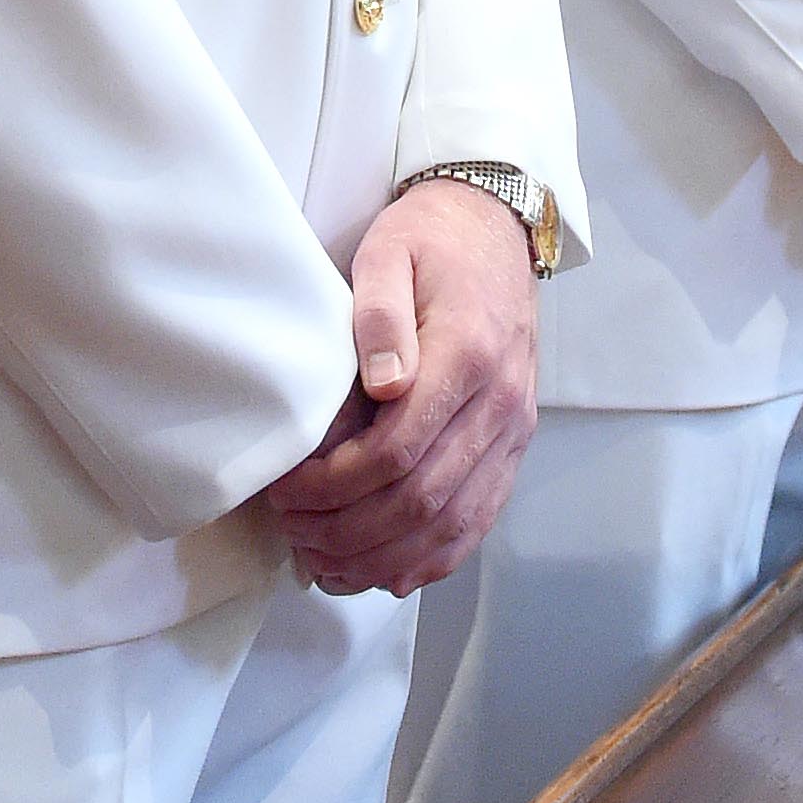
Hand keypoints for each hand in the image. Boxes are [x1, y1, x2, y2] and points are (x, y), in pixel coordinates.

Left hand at [261, 182, 538, 596]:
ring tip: (325, 563)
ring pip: (451, 524)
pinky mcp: (514, 445)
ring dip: (384, 557)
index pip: (398, 449)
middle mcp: (500, 403)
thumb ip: (380, 316)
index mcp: (467, 355)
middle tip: (293, 531)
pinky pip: (478, 521)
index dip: (336, 485)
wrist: (495, 229)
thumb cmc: (431, 242)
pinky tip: (385, 573)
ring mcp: (514, 430)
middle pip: (421, 499)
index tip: (287, 491)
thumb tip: (382, 384)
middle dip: (348, 530)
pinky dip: (432, 559)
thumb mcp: (389, 251)